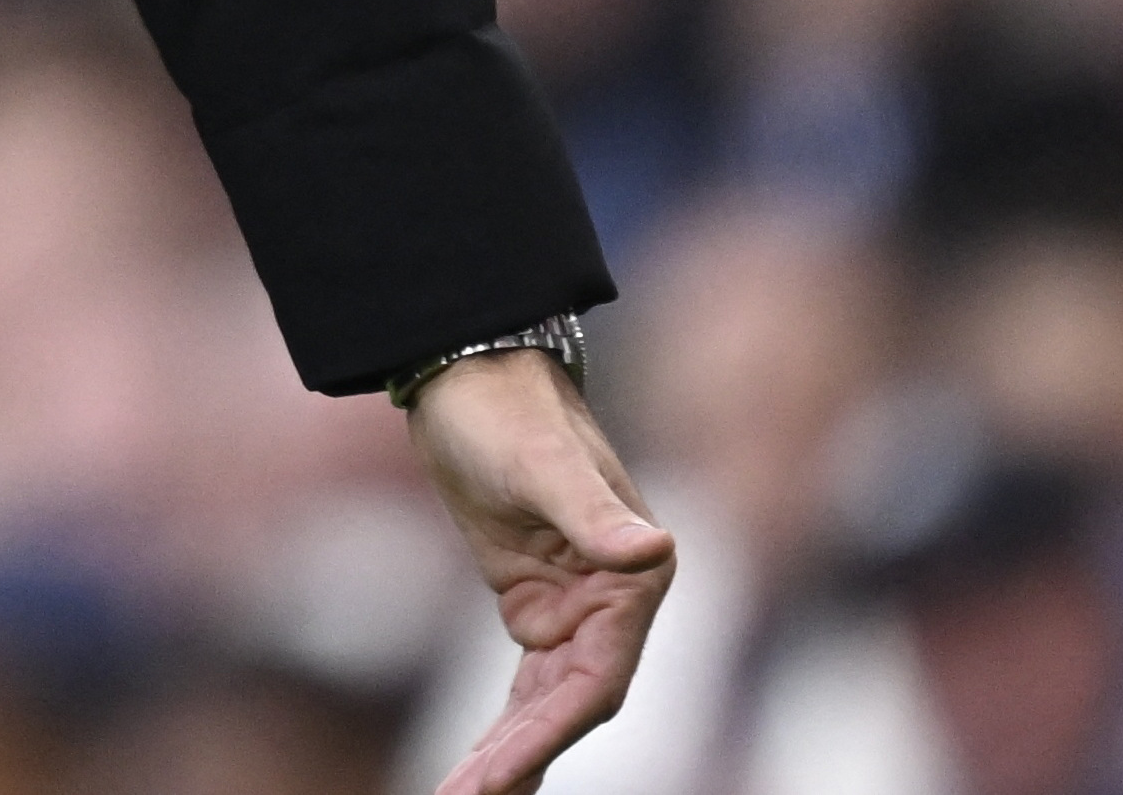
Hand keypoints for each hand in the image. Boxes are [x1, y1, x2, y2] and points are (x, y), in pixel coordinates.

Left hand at [406, 347, 677, 794]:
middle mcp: (617, 603)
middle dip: (518, 760)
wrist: (467, 369)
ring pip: (546, 706)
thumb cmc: (506, 407)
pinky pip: (524, 685)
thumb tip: (655, 547)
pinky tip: (476, 769)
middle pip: (569, 708)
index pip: (596, 682)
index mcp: (638, 578)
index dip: (545, 735)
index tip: (495, 778)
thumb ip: (592, 514)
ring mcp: (575, 609)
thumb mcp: (539, 461)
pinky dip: (503, 726)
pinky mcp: (534, 603)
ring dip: (508, 755)